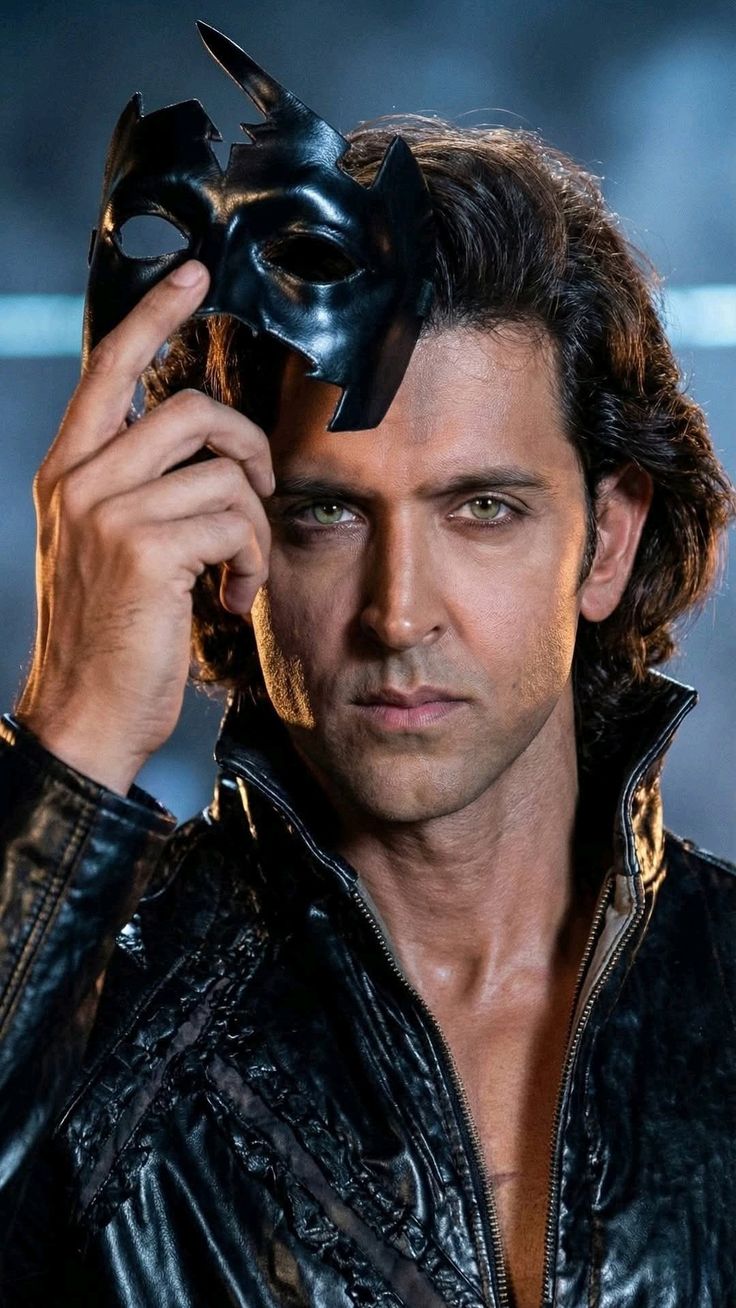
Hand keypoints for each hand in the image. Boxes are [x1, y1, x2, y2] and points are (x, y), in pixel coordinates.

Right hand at [15, 260, 272, 795]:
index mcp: (68, 472)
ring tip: (239, 572)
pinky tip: (231, 599)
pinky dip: (253, 562)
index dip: (154, 312)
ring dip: (255, 526)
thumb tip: (202, 451)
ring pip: (226, 471)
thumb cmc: (108, 638)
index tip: (193, 274)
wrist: (83, 715)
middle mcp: (80, 480)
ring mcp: (108, 511)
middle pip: (191, 407)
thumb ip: (135, 489)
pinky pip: (237, 521)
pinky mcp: (146, 549)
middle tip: (263, 492)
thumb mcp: (103, 548)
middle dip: (250, 445)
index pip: (109, 366)